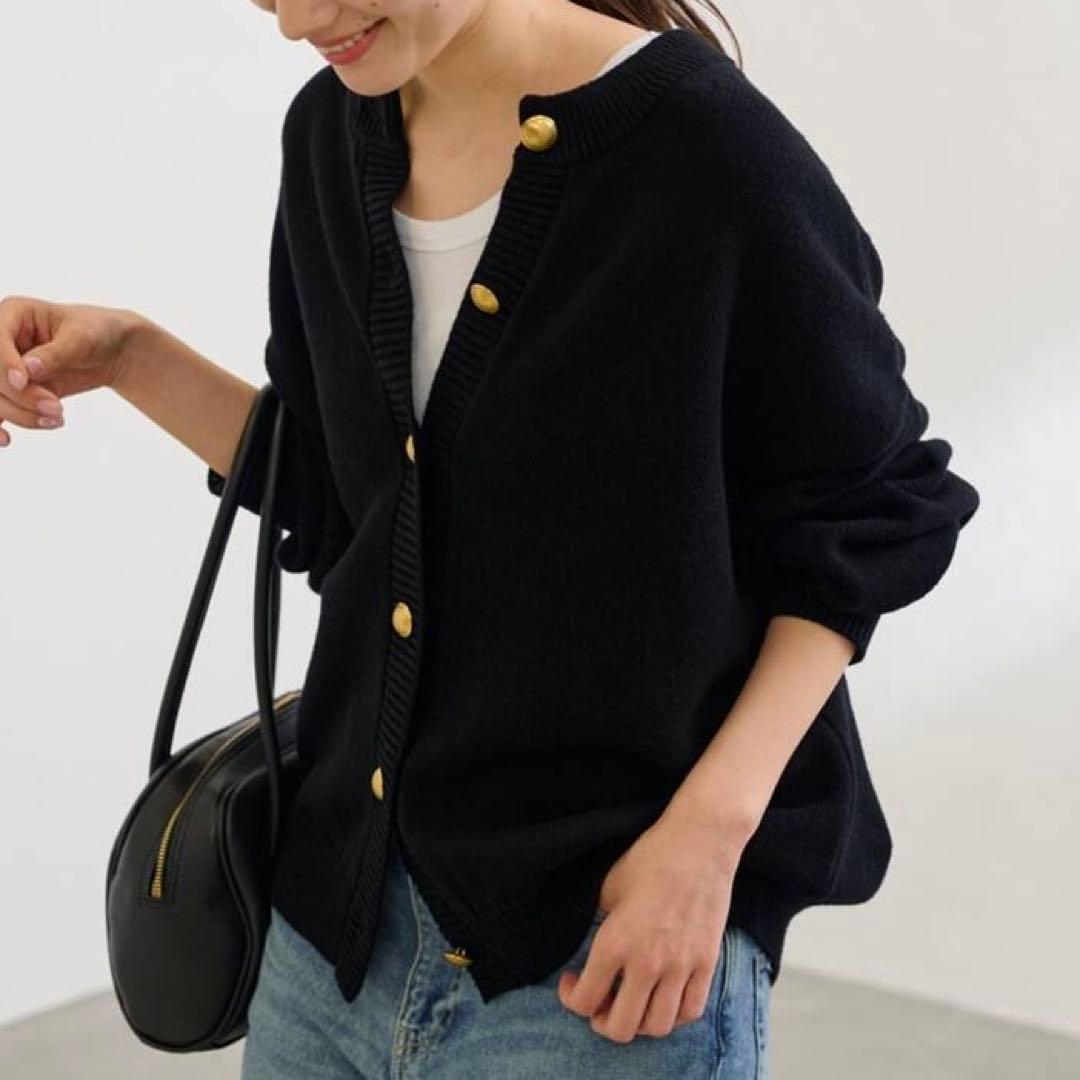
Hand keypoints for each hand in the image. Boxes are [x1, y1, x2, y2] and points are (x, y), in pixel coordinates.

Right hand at [0, 294, 141, 447]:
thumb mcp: (82, 338)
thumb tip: (29, 368)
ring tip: (56, 419)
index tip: (24, 381)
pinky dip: (0, 425)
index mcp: (12, 314)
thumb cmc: (97, 333)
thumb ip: (55, 353)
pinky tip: (7, 440)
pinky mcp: (12, 391)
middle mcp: (1, 341)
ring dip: (19, 413)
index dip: (3, 364)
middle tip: (55, 407)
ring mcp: (4, 368)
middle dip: (19, 395)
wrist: (111, 352)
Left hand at [557, 804, 747, 1043]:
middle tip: (599, 1001)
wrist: (699, 843)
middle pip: (620, 1027)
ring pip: (657, 1027)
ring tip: (632, 1002)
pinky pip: (690, 1011)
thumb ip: (598, 923)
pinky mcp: (706, 963)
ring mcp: (680, 966)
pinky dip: (673, 1015)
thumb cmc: (650, 858)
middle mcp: (647, 963)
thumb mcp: (609, 887)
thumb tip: (591, 945)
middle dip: (602, 1021)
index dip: (570, 998)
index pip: (584, 1001)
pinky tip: (663, 997)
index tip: (572, 980)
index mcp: (615, 942)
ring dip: (638, 1023)